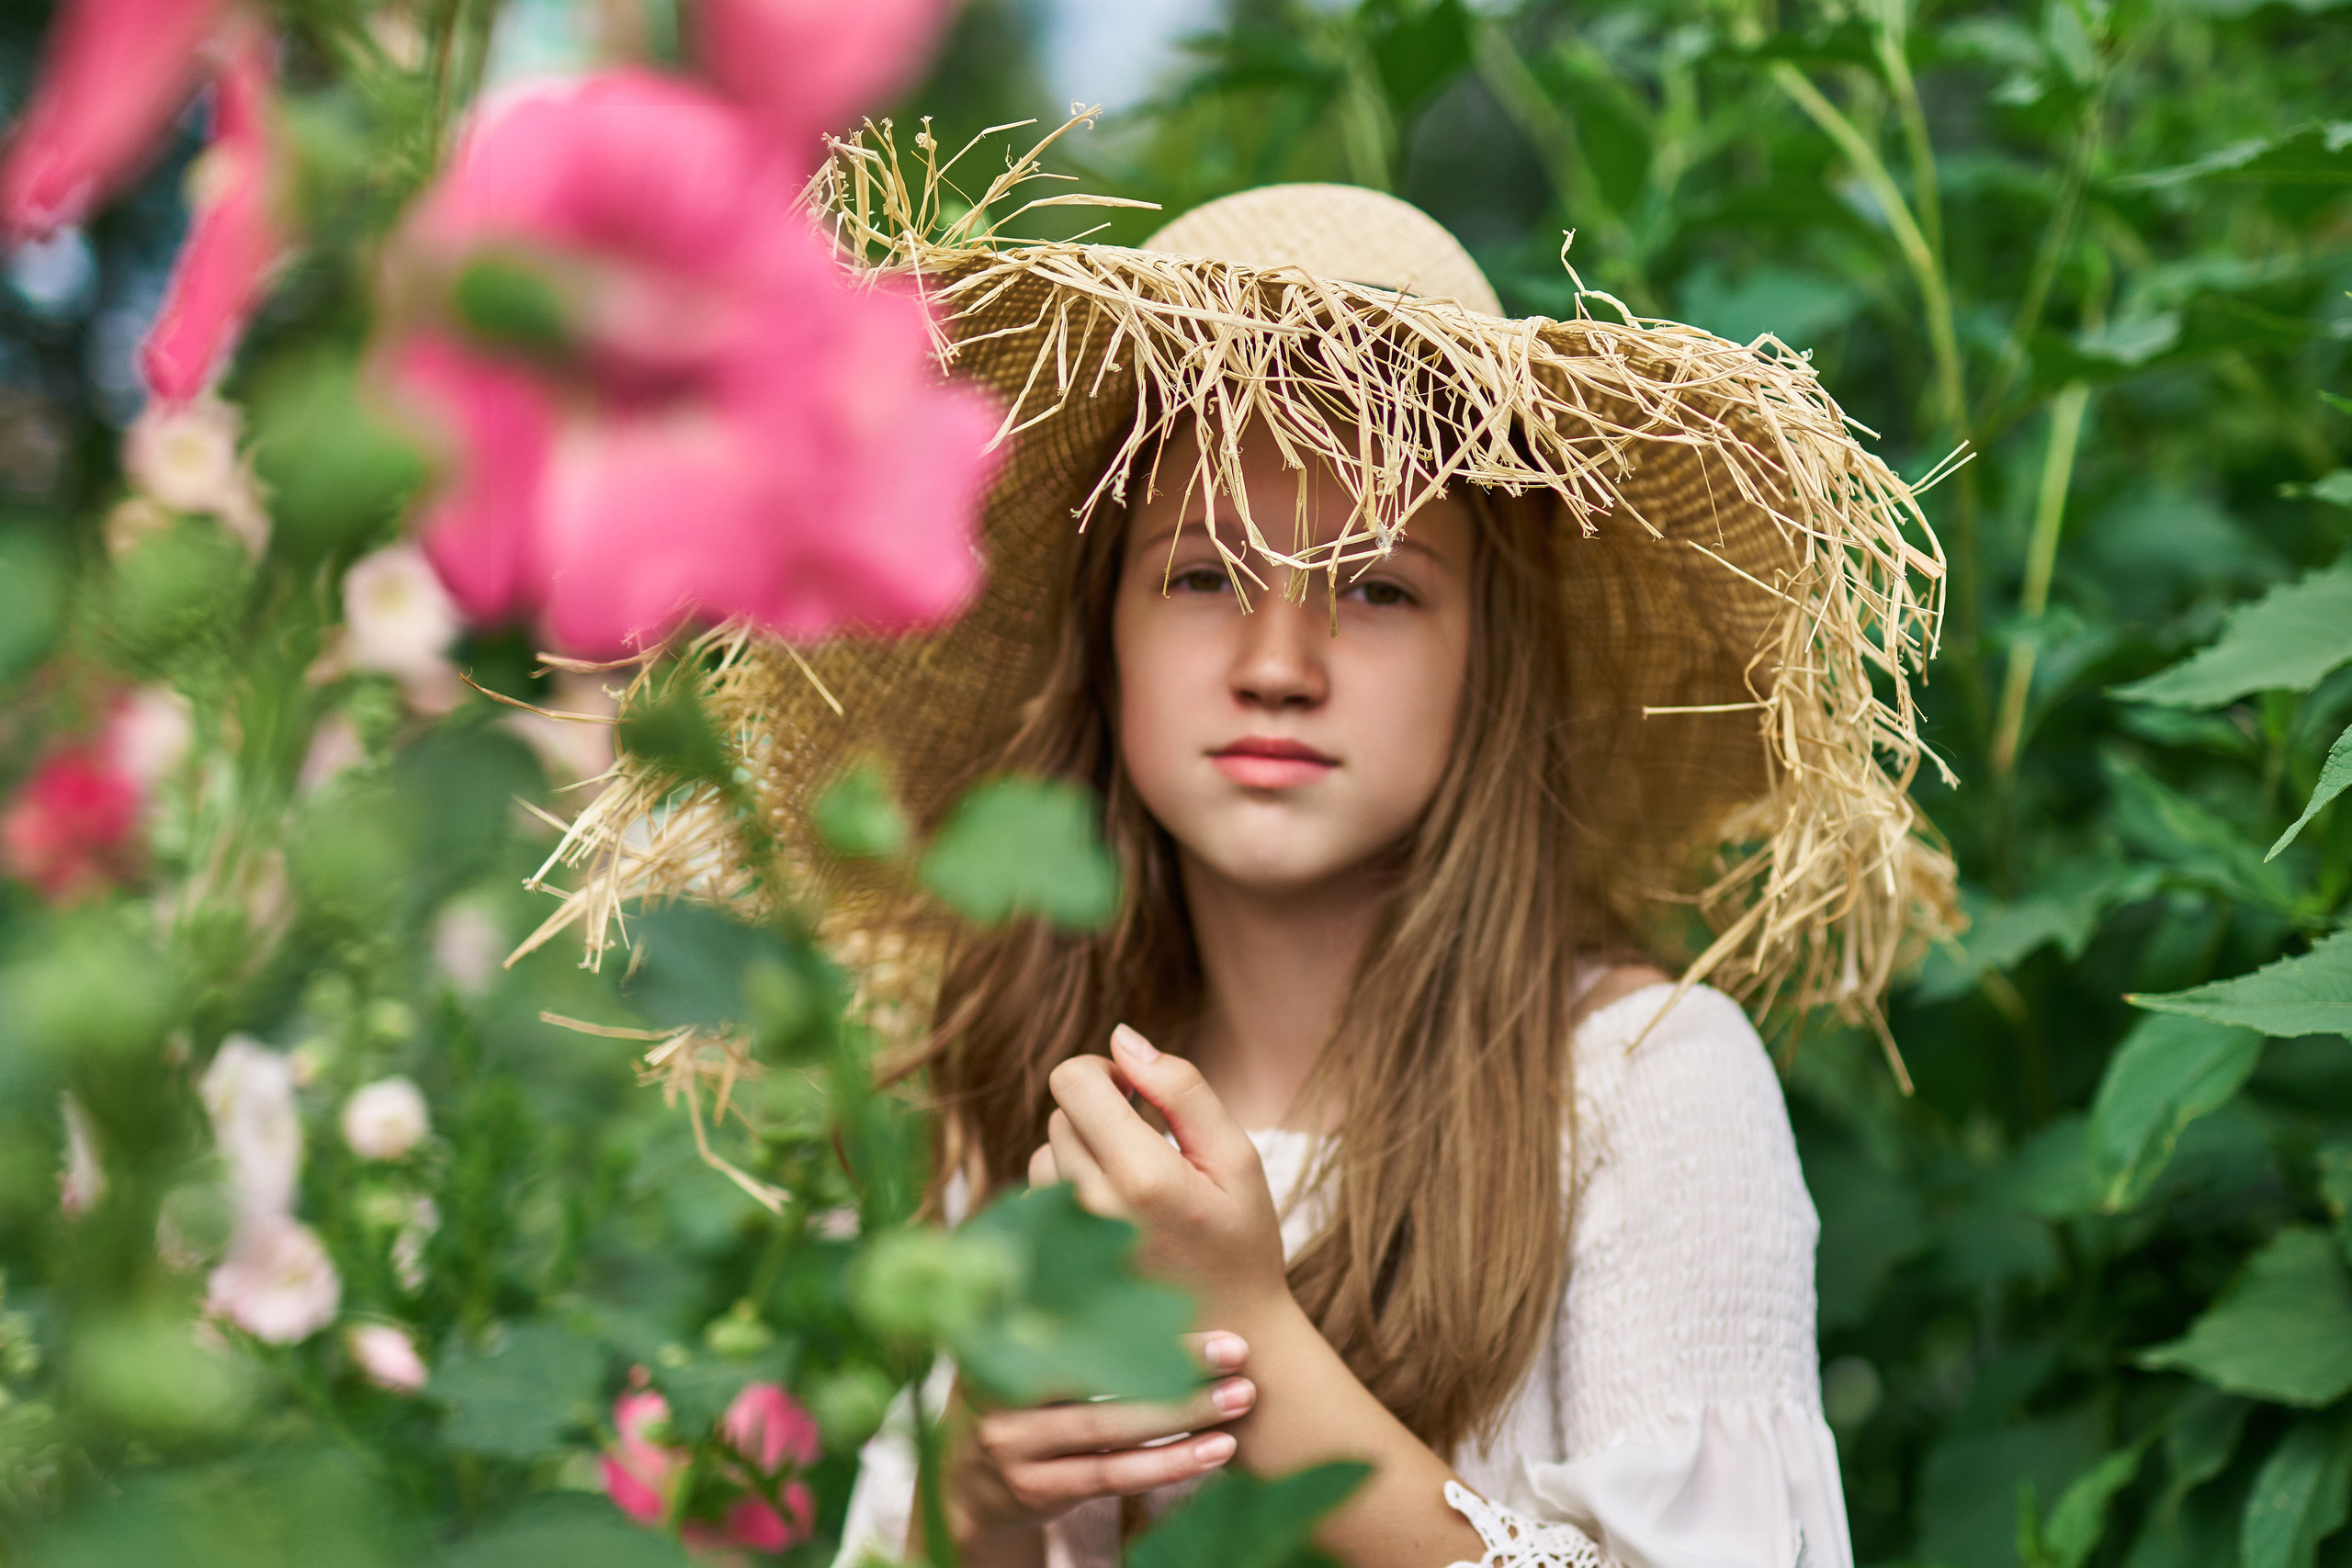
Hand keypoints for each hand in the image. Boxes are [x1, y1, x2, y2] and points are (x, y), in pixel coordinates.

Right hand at [946, 1330, 1254, 1542]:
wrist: (966, 1487)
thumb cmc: (1019, 1402)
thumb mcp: (1022, 1352)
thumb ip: (1068, 1318)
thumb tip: (1136, 1257)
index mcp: (1003, 1336)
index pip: (1079, 1318)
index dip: (1139, 1316)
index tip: (1194, 1305)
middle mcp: (1000, 1386)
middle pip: (1100, 1371)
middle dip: (1175, 1363)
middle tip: (1238, 1353)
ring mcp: (1014, 1442)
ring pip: (1112, 1428)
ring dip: (1183, 1415)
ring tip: (1241, 1400)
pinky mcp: (1035, 1488)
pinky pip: (1111, 1473)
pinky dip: (1168, 1462)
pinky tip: (1213, 1450)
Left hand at [1027, 1025, 1291, 1333]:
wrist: (1230, 1340)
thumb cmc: (1239, 1241)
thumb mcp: (1236, 1157)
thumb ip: (1182, 1089)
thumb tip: (1121, 1038)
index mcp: (1141, 1175)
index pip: (1072, 1080)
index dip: (1103, 1072)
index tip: (1135, 1092)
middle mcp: (1090, 1208)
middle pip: (1060, 1114)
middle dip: (1100, 1116)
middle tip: (1147, 1148)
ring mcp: (1063, 1243)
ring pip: (1046, 1155)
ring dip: (1082, 1157)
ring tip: (1132, 1191)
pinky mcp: (1048, 1265)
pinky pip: (1037, 1199)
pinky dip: (1069, 1195)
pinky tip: (1112, 1221)